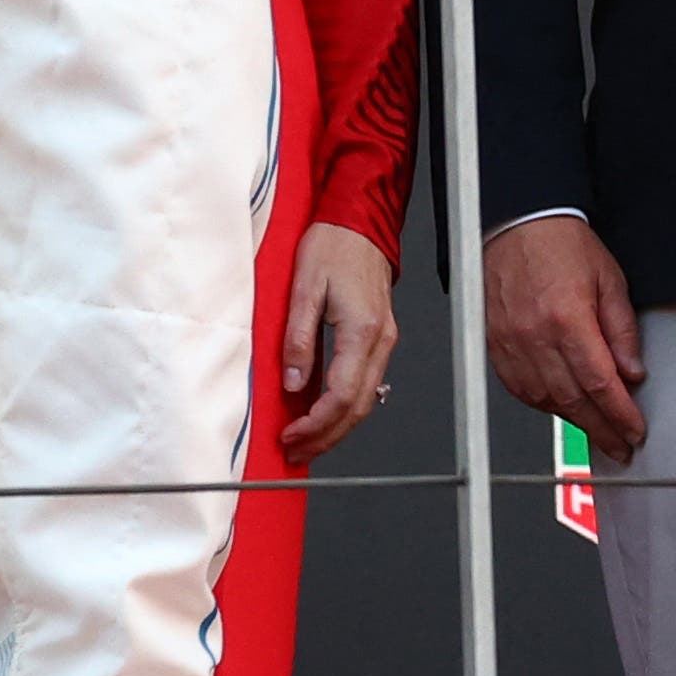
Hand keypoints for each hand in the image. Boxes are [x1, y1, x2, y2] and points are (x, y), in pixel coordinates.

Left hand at [276, 223, 401, 465]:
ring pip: (367, 399)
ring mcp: (384, 339)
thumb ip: (298, 339)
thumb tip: (292, 383)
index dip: (316, 423)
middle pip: (359, 407)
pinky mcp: (380, 336)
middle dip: (327, 437)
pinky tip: (325, 413)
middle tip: (296, 452)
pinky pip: (367, 383)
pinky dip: (346, 406)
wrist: (360, 223)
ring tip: (307, 441)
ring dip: (337, 426)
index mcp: (361, 330)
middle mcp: (380, 339)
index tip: (290, 435)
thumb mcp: (303, 289)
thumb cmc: (332, 247)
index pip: (342, 394)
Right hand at [482, 217, 648, 454]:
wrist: (517, 224)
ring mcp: (511, 345)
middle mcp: (535, 337)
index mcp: (568, 319)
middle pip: (572, 401)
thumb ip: (621, 330)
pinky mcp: (494, 347)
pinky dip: (543, 404)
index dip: (619, 415)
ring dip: (573, 420)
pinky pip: (519, 389)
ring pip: (544, 401)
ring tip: (596, 429)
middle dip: (600, 429)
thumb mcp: (610, 279)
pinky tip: (562, 407)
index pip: (600, 383)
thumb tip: (632, 372)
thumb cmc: (561, 244)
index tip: (633, 431)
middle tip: (619, 445)